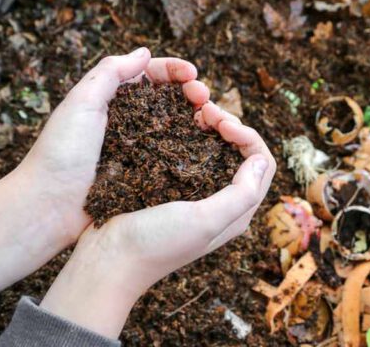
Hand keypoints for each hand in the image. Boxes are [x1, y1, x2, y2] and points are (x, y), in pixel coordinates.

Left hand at [13, 47, 209, 240]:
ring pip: (178, 126)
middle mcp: (129, 122)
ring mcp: (140, 149)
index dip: (174, 71)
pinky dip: (193, 147)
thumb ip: (111, 72)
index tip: (193, 74)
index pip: (150, 75)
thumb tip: (145, 52)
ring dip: (197, 118)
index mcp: (112, 100)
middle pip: (170, 99)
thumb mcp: (82, 102)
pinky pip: (175, 157)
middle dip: (192, 93)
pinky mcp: (146, 175)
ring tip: (211, 119)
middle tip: (204, 97)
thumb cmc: (61, 152)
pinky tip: (205, 145)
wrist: (50, 206)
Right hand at [39, 103, 275, 338]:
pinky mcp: (171, 186)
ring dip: (211, 126)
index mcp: (237, 212)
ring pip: (217, 149)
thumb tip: (260, 159)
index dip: (248, 136)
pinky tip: (177, 123)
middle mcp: (221, 202)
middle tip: (205, 110)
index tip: (221, 124)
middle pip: (242, 152)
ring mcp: (196, 193)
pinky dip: (190, 133)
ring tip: (194, 111)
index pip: (262, 163)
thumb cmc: (156, 243)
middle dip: (230, 125)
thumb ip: (240, 194)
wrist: (107, 258)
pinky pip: (191, 152)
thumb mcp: (204, 221)